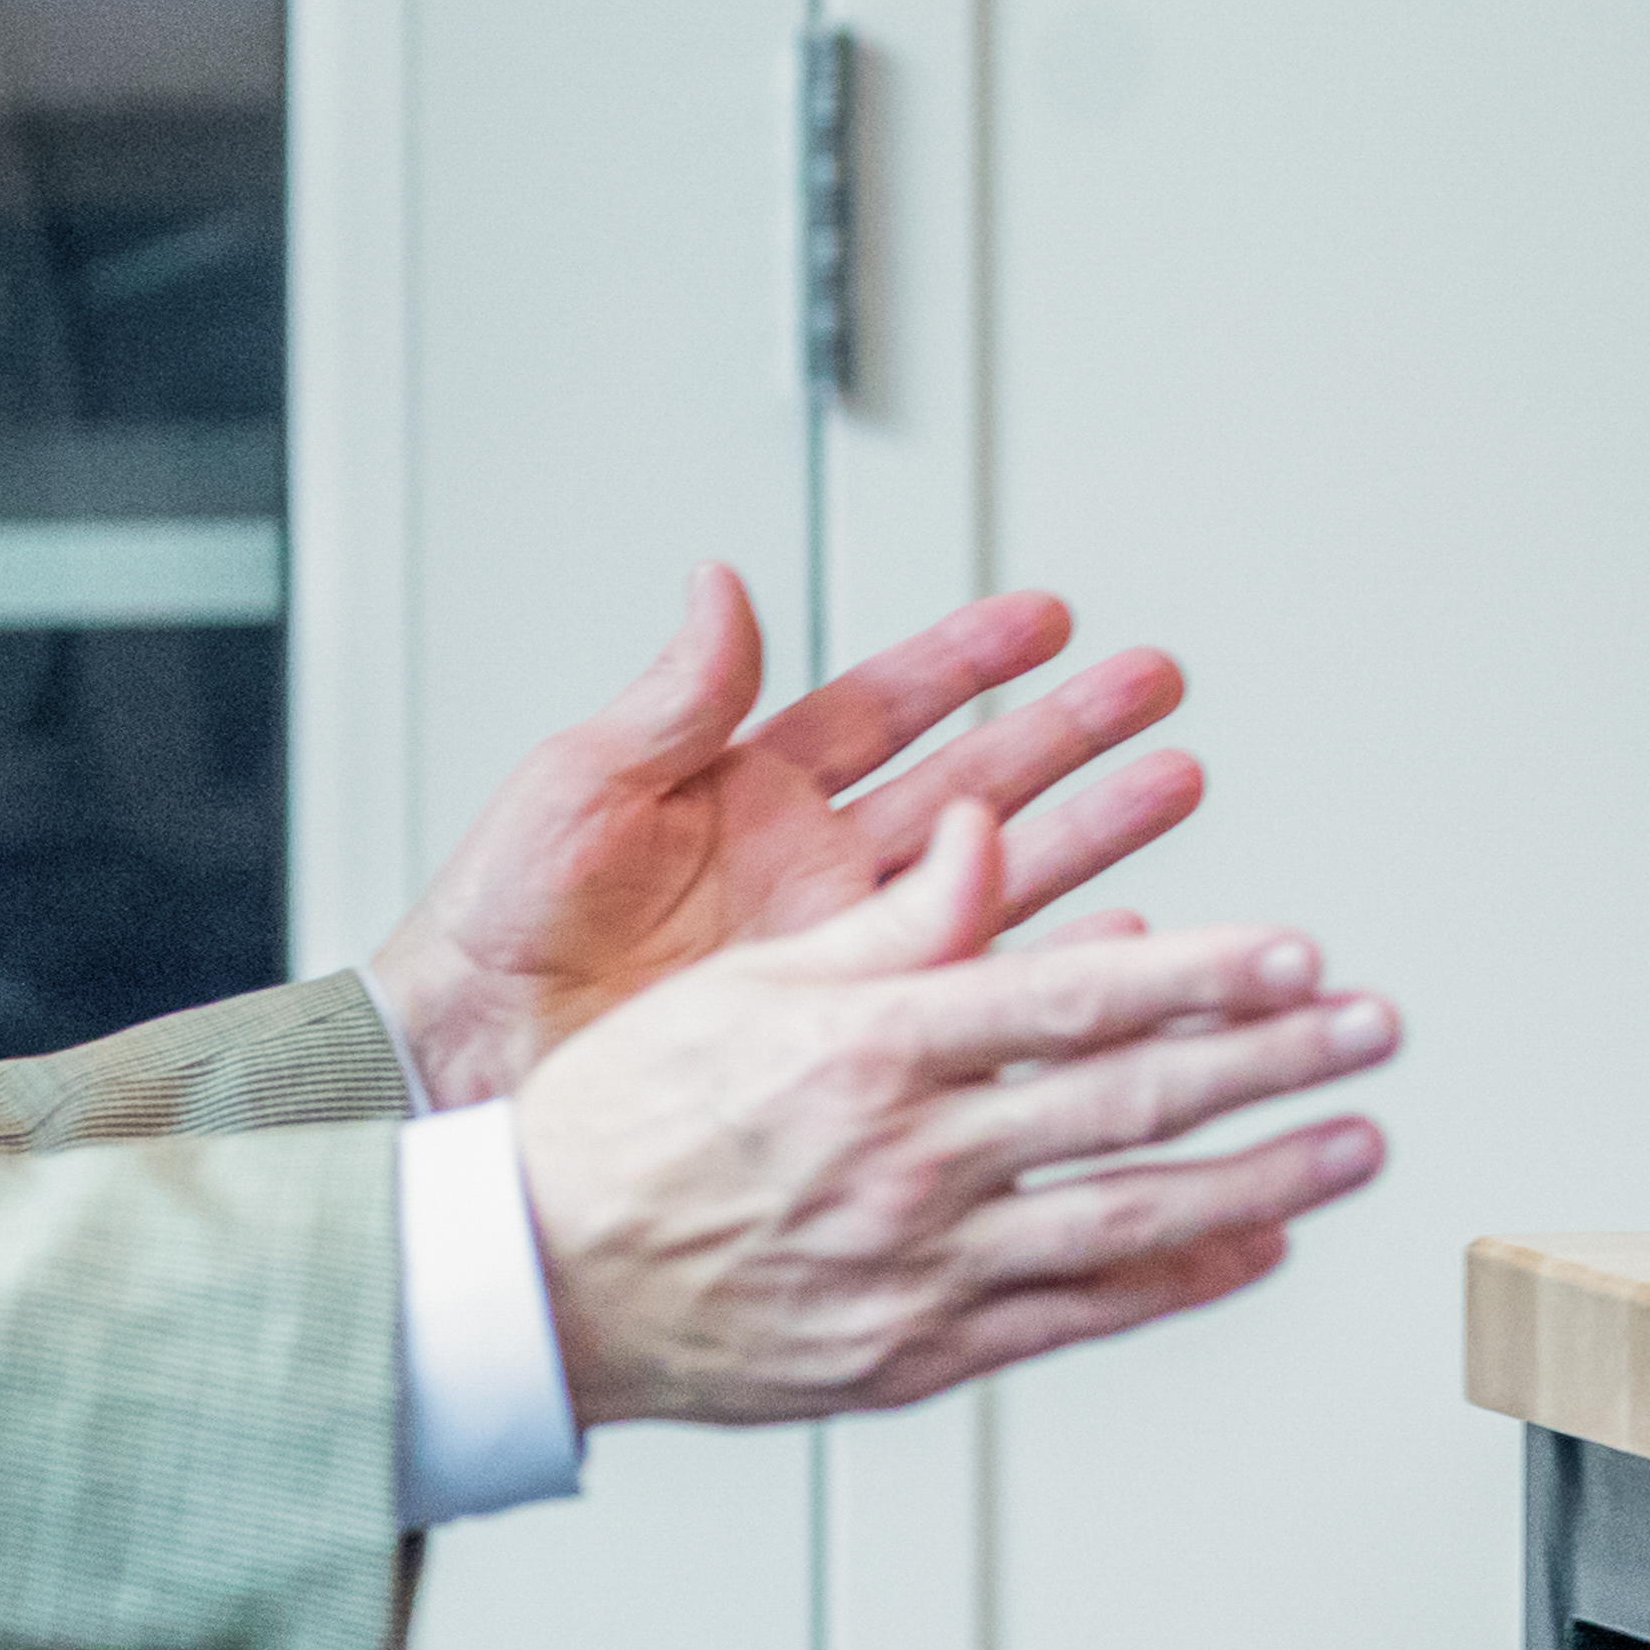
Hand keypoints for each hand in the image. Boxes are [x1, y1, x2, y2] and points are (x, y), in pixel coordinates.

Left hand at [373, 565, 1207, 1103]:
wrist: (473, 1067)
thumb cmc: (500, 931)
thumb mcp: (581, 787)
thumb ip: (673, 696)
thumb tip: (717, 582)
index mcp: (752, 792)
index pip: (887, 704)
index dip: (967, 658)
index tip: (1047, 617)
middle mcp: (814, 867)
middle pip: (975, 780)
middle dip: (1071, 730)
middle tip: (1157, 686)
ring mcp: (842, 952)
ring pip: (998, 876)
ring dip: (1089, 829)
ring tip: (1176, 781)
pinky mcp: (851, 1031)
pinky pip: (973, 991)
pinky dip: (1049, 966)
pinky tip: (1121, 940)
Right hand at [513, 812, 1401, 1425]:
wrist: (532, 1284)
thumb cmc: (626, 1123)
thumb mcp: (749, 984)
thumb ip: (894, 917)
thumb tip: (991, 830)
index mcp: (870, 1051)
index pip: (1078, 999)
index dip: (1207, 974)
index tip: (1301, 953)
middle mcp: (910, 1160)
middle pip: (1133, 1102)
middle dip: (1275, 1061)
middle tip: (1376, 1031)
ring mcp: (921, 1265)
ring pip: (1131, 1217)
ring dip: (1265, 1176)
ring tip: (1360, 1142)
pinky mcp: (917, 1352)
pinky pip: (1078, 1316)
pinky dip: (1180, 1281)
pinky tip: (1257, 1245)